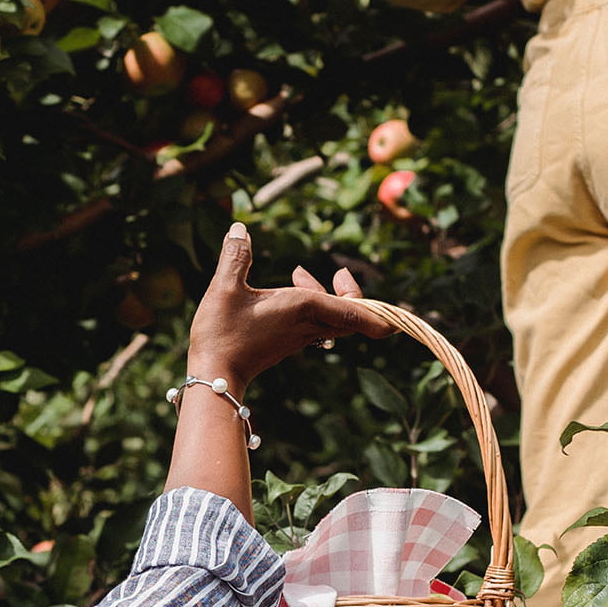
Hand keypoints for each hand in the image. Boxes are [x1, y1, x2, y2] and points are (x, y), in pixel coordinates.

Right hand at [186, 222, 392, 390]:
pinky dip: (313, 306)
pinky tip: (286, 292)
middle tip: (340, 272)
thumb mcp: (224, 289)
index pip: (356, 310)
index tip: (392, 309)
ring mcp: (301, 337)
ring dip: (329, 296)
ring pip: (334, 319)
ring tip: (298, 273)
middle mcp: (309, 324)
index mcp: (303, 307)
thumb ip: (235, 257)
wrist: (215, 378)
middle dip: (352, 292)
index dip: (380, 310)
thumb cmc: (221, 334)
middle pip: (353, 315)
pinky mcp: (289, 343)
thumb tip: (240, 229)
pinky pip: (318, 324)